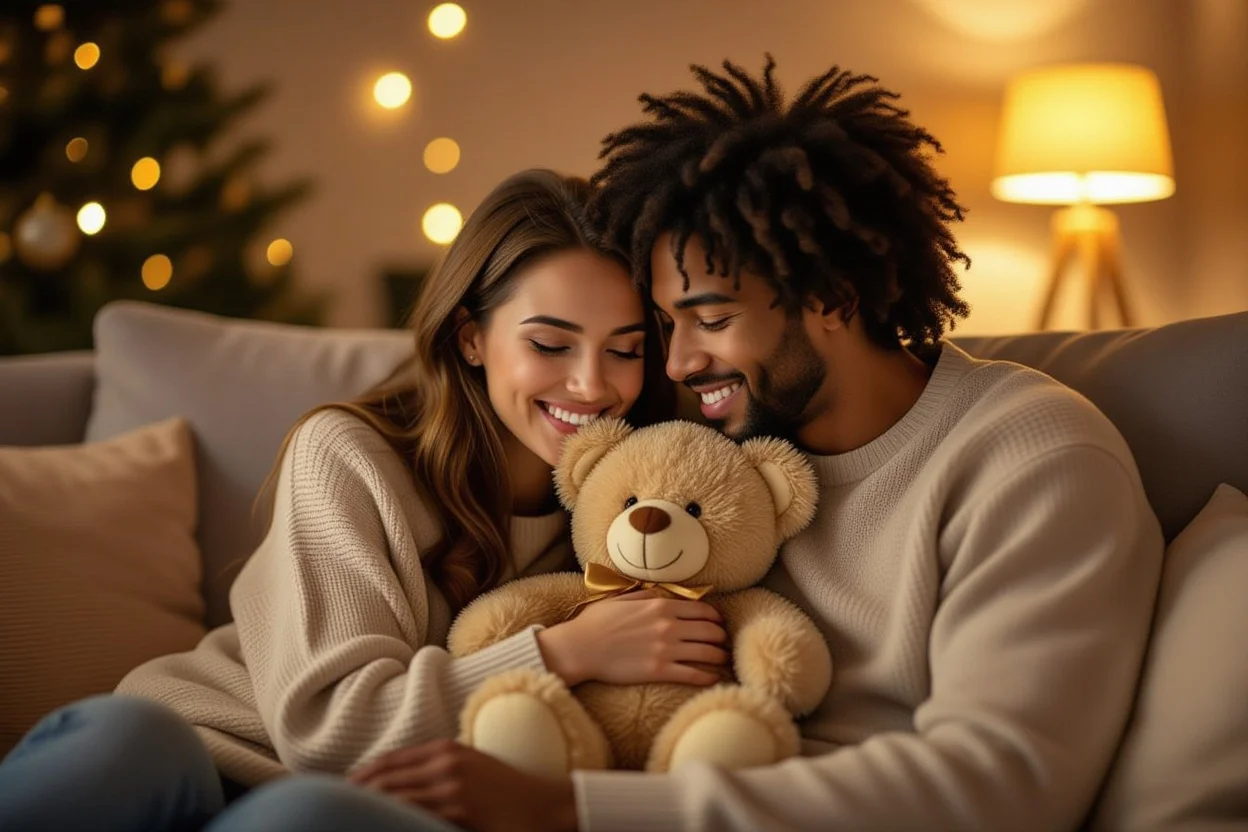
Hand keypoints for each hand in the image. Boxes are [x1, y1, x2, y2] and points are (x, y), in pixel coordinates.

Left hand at [348, 739, 576, 831]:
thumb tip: (401, 783)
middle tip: (330, 806)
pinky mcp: (459, 811)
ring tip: (346, 819)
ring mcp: (452, 788)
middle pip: (384, 779)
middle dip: (355, 793)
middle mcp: (445, 764)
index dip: (361, 775)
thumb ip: (438, 768)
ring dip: (366, 809)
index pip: (389, 761)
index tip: (340, 788)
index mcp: (446, 749)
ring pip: (393, 798)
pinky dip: (392, 820)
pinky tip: (378, 826)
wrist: (547, 807)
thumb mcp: (471, 767)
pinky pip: (414, 817)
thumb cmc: (509, 791)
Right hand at [536, 590, 727, 686]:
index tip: (719, 623)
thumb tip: (665, 595)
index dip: (716, 618)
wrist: (580, 647)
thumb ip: (648, 596)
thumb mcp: (624, 599)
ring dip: (720, 656)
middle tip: (724, 642)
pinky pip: (694, 674)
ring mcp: (665, 649)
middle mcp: (668, 626)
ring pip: (707, 652)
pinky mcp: (659, 671)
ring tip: (724, 659)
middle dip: (721, 637)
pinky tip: (714, 678)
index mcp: (661, 606)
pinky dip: (709, 676)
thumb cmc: (597, 622)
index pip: (702, 610)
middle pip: (710, 630)